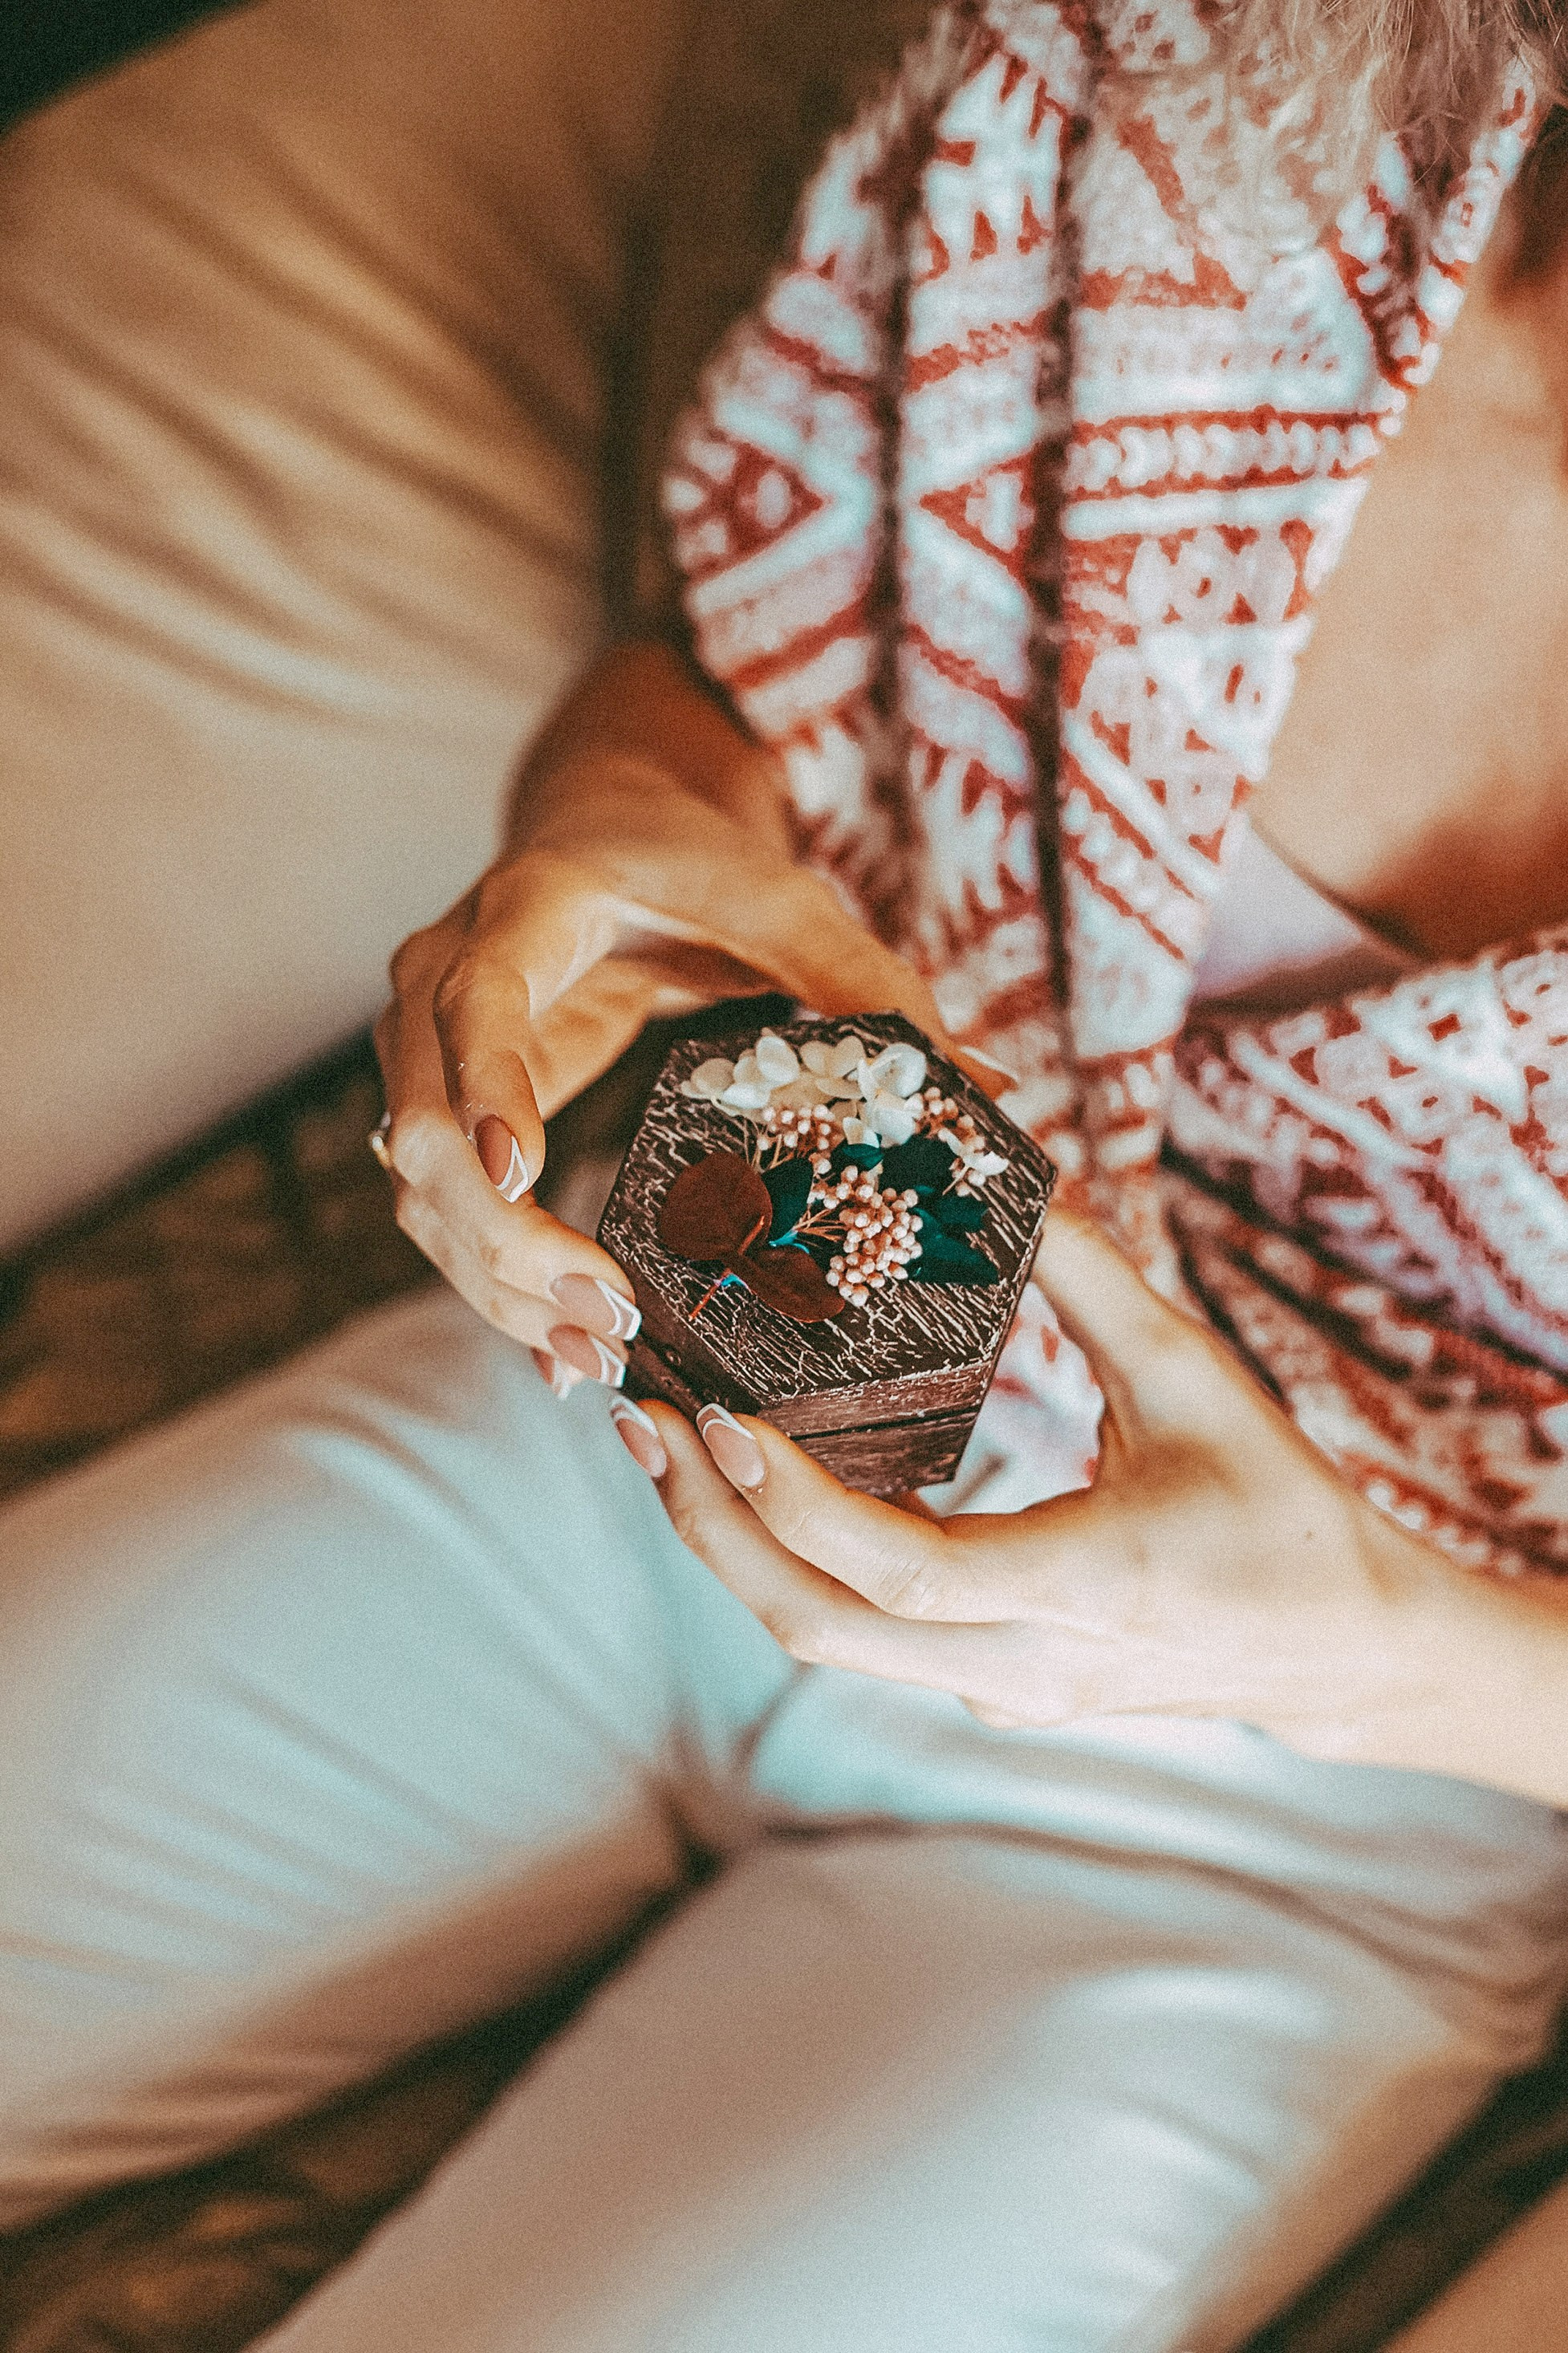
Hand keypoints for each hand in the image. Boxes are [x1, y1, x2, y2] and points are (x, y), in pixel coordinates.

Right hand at [374, 642, 971, 1385]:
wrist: (607, 826)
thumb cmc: (692, 860)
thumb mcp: (780, 900)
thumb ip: (864, 984)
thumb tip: (981, 1085)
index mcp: (524, 911)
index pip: (477, 1003)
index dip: (486, 1089)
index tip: (519, 1175)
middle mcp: (442, 978)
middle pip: (419, 1128)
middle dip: (499, 1241)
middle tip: (605, 1315)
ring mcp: (426, 1048)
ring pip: (415, 1188)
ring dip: (492, 1284)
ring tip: (597, 1355)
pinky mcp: (445, 1104)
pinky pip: (439, 1207)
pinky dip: (489, 1283)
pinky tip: (559, 1351)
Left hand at [629, 1212, 1472, 1762]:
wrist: (1346, 1651)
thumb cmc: (1283, 1512)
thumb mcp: (1199, 1379)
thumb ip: (1093, 1282)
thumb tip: (1008, 1167)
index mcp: (1083, 1590)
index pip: (902, 1570)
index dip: (796, 1503)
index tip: (721, 1416)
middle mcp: (1023, 1667)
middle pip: (817, 1626)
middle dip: (710, 1525)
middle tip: (642, 1415)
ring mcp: (999, 1693)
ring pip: (822, 1640)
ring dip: (733, 1544)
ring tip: (668, 1436)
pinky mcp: (987, 1688)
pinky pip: (859, 1635)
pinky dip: (789, 1560)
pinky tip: (754, 1480)